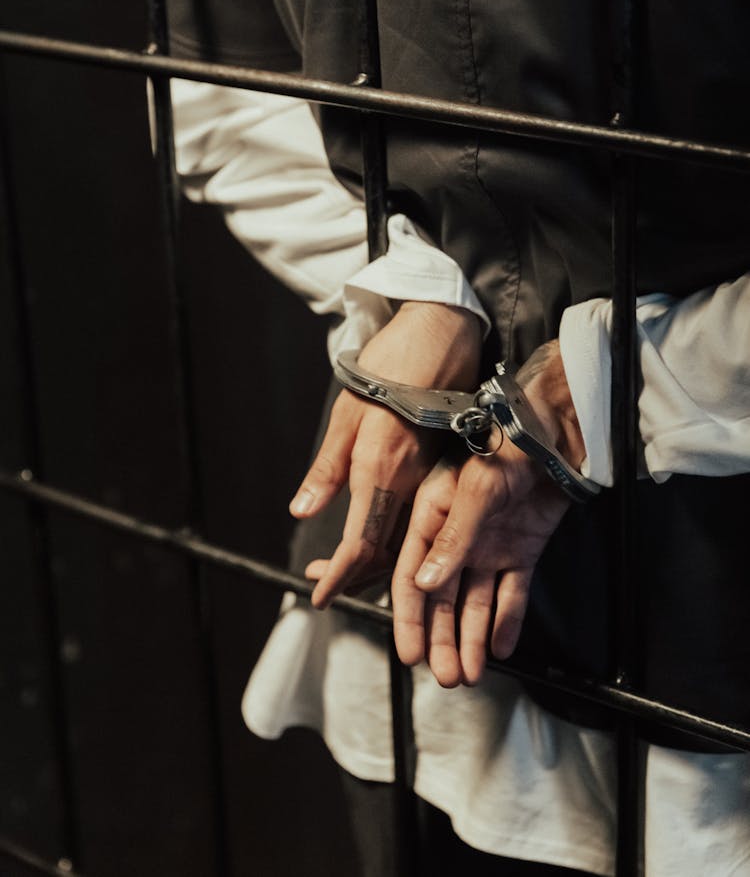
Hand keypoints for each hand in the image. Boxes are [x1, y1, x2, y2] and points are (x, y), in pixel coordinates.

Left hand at [290, 301, 482, 607]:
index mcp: (381, 468)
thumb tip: (303, 511)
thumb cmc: (389, 367)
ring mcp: (435, 475)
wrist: (440, 334)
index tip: (320, 595)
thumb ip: (328, 468)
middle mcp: (412, 480)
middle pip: (387, 551)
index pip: (360, 544)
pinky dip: (403, 539)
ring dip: (379, 563)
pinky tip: (387, 540)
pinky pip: (425, 518)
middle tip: (326, 585)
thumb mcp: (346, 413)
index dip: (339, 576)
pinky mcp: (448, 466)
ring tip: (350, 572)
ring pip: (408, 539)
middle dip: (355, 578)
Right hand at [391, 340, 584, 686]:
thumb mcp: (475, 488)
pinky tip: (501, 648)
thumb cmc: (508, 442)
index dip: (408, 616)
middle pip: (441, 598)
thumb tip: (424, 582)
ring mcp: (490, 543)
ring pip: (474, 601)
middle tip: (444, 677)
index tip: (409, 652)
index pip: (411, 575)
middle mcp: (457, 534)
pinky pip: (512, 592)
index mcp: (432, 515)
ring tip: (468, 675)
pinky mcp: (523, 547)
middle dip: (441, 638)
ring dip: (469, 637)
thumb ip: (452, 536)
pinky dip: (506, 620)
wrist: (558, 429)